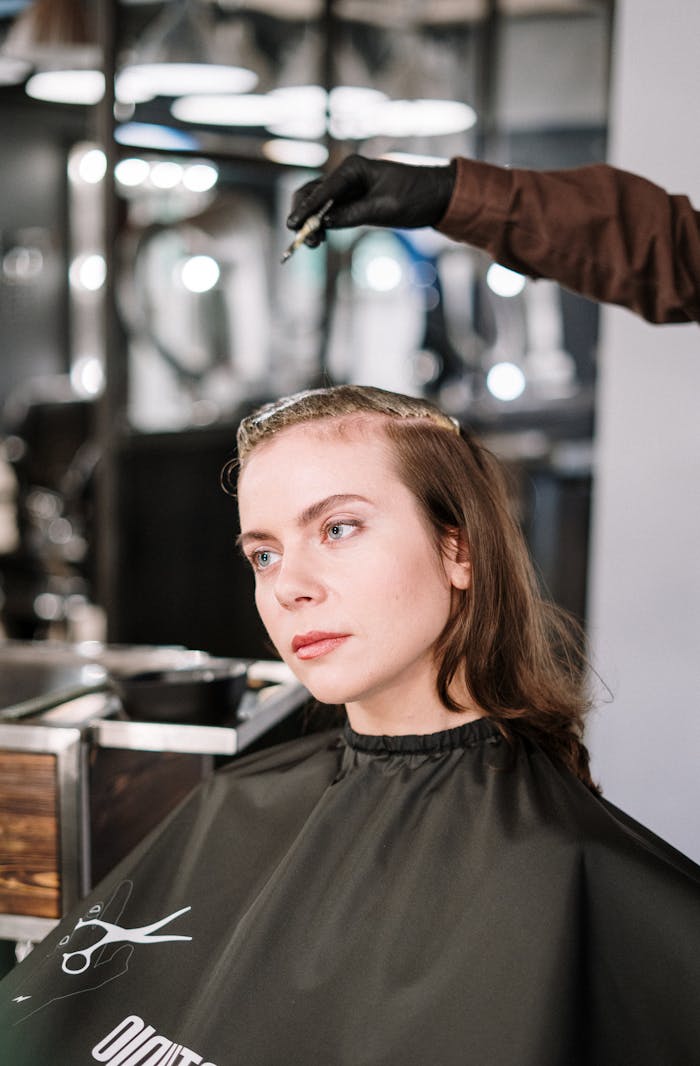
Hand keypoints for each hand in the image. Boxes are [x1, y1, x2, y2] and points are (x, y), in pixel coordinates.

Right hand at [286, 154, 456, 246]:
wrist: (436, 196)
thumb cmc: (415, 196)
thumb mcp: (385, 208)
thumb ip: (354, 214)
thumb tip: (326, 222)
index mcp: (353, 168)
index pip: (323, 189)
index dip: (306, 208)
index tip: (293, 224)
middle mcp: (347, 175)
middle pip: (312, 192)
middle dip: (304, 215)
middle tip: (302, 238)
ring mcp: (348, 188)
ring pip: (318, 203)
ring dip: (311, 222)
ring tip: (312, 244)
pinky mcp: (353, 201)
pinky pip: (329, 211)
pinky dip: (321, 224)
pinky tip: (319, 239)